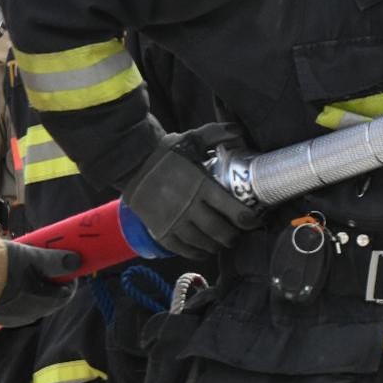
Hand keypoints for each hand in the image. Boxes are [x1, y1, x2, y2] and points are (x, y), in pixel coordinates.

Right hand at [0, 242, 80, 326]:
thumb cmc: (6, 266)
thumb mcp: (35, 257)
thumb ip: (58, 260)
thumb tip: (77, 261)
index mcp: (48, 301)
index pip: (68, 292)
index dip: (67, 278)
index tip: (63, 267)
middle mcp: (35, 314)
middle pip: (52, 299)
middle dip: (52, 285)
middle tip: (45, 269)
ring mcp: (18, 319)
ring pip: (35, 305)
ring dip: (36, 292)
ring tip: (28, 276)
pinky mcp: (2, 319)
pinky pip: (18, 309)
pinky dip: (21, 299)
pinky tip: (14, 287)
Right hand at [121, 123, 262, 257]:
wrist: (129, 166)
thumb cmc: (164, 153)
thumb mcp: (191, 139)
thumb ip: (216, 134)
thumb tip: (238, 130)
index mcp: (201, 185)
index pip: (232, 209)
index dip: (247, 219)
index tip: (253, 220)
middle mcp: (189, 206)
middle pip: (219, 230)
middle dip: (233, 236)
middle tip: (238, 234)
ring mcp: (173, 221)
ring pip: (203, 242)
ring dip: (217, 245)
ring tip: (223, 241)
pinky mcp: (160, 231)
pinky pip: (183, 249)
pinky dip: (196, 252)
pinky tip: (204, 249)